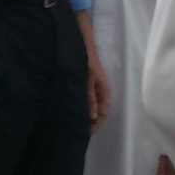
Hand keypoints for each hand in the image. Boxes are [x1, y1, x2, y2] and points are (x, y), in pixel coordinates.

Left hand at [78, 14, 109, 132]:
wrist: (80, 41)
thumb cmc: (85, 59)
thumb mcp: (87, 79)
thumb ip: (89, 98)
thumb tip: (93, 117)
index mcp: (104, 90)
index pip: (104, 112)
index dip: (97, 124)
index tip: (87, 132)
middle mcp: (99, 90)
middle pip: (97, 110)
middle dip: (90, 121)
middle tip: (77, 131)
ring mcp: (91, 86)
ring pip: (90, 105)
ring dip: (84, 114)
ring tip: (72, 123)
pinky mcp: (83, 83)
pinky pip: (84, 99)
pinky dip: (80, 106)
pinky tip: (70, 109)